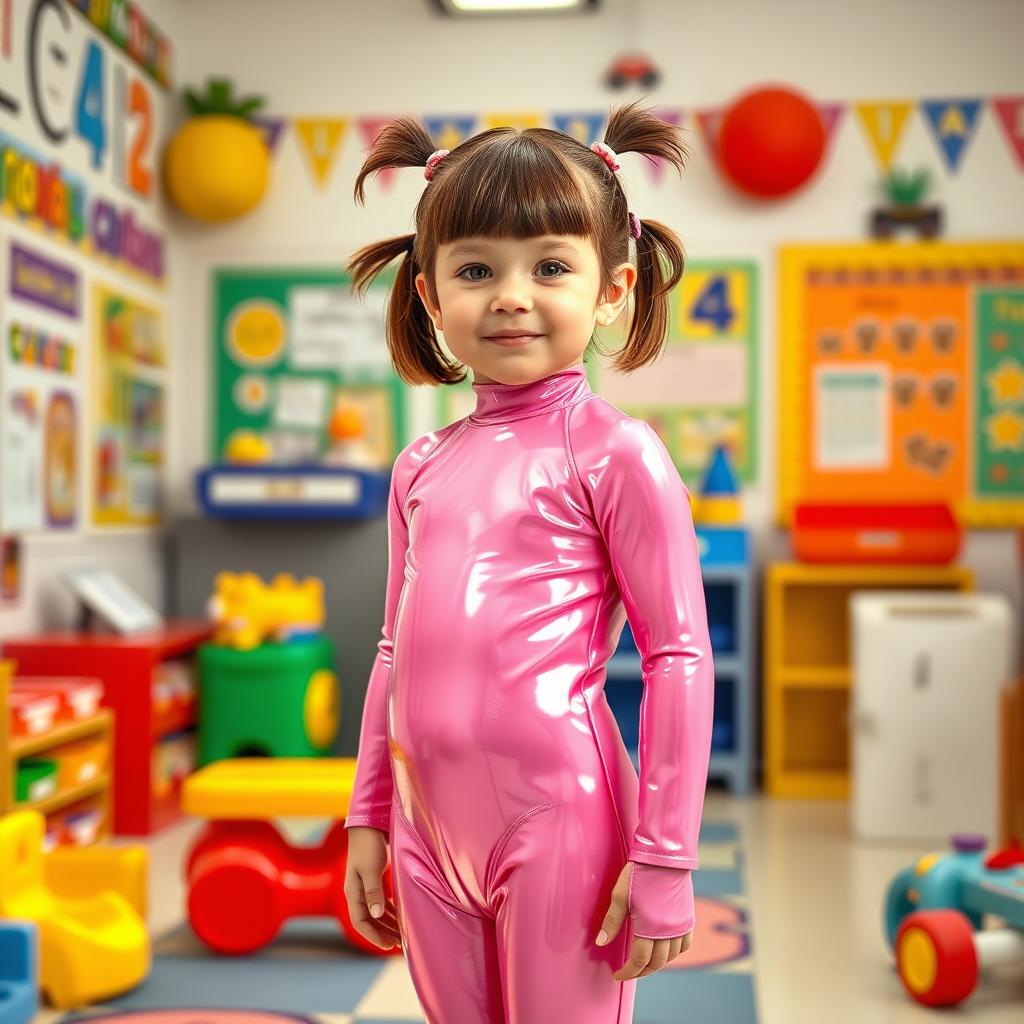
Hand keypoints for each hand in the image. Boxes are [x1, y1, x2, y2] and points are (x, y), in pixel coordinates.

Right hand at [344, 826, 402, 950]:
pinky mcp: (374, 879)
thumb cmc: (368, 845)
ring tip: (402, 933)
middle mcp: (358, 892)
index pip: (360, 922)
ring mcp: (366, 886)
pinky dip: (390, 911)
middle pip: (369, 920)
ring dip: (388, 924)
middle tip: (400, 944)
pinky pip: (381, 901)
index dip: (373, 936)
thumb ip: (373, 892)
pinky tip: (400, 916)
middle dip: (383, 933)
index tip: (389, 945)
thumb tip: (375, 915)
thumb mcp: (371, 869)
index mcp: (353, 892)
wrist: (369, 823)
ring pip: (376, 912)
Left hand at [595, 861, 691, 979]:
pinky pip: (684, 944)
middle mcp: (669, 931)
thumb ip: (612, 921)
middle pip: (656, 963)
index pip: (639, 961)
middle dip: (642, 971)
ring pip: (671, 956)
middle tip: (629, 971)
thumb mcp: (620, 895)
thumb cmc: (640, 873)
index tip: (618, 975)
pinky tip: (664, 949)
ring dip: (657, 963)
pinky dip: (674, 952)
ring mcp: (681, 925)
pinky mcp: (688, 917)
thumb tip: (601, 942)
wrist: (665, 856)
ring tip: (644, 962)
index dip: (628, 972)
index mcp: (651, 927)